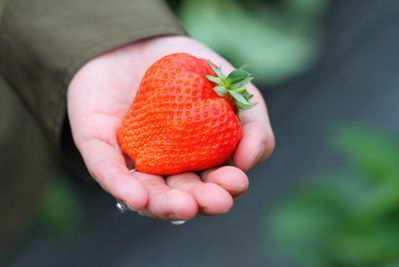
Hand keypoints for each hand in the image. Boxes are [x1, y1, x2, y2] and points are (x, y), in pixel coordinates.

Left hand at [67, 36, 274, 219]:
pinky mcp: (100, 148)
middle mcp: (166, 167)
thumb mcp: (235, 90)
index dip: (225, 188)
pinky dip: (121, 185)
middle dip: (200, 202)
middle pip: (182, 194)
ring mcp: (133, 160)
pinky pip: (108, 170)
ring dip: (165, 205)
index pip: (213, 183)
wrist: (142, 40)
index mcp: (198, 159)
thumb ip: (254, 124)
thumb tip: (247, 160)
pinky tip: (137, 196)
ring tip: (184, 206)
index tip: (236, 180)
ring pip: (147, 193)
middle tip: (216, 201)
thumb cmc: (194, 72)